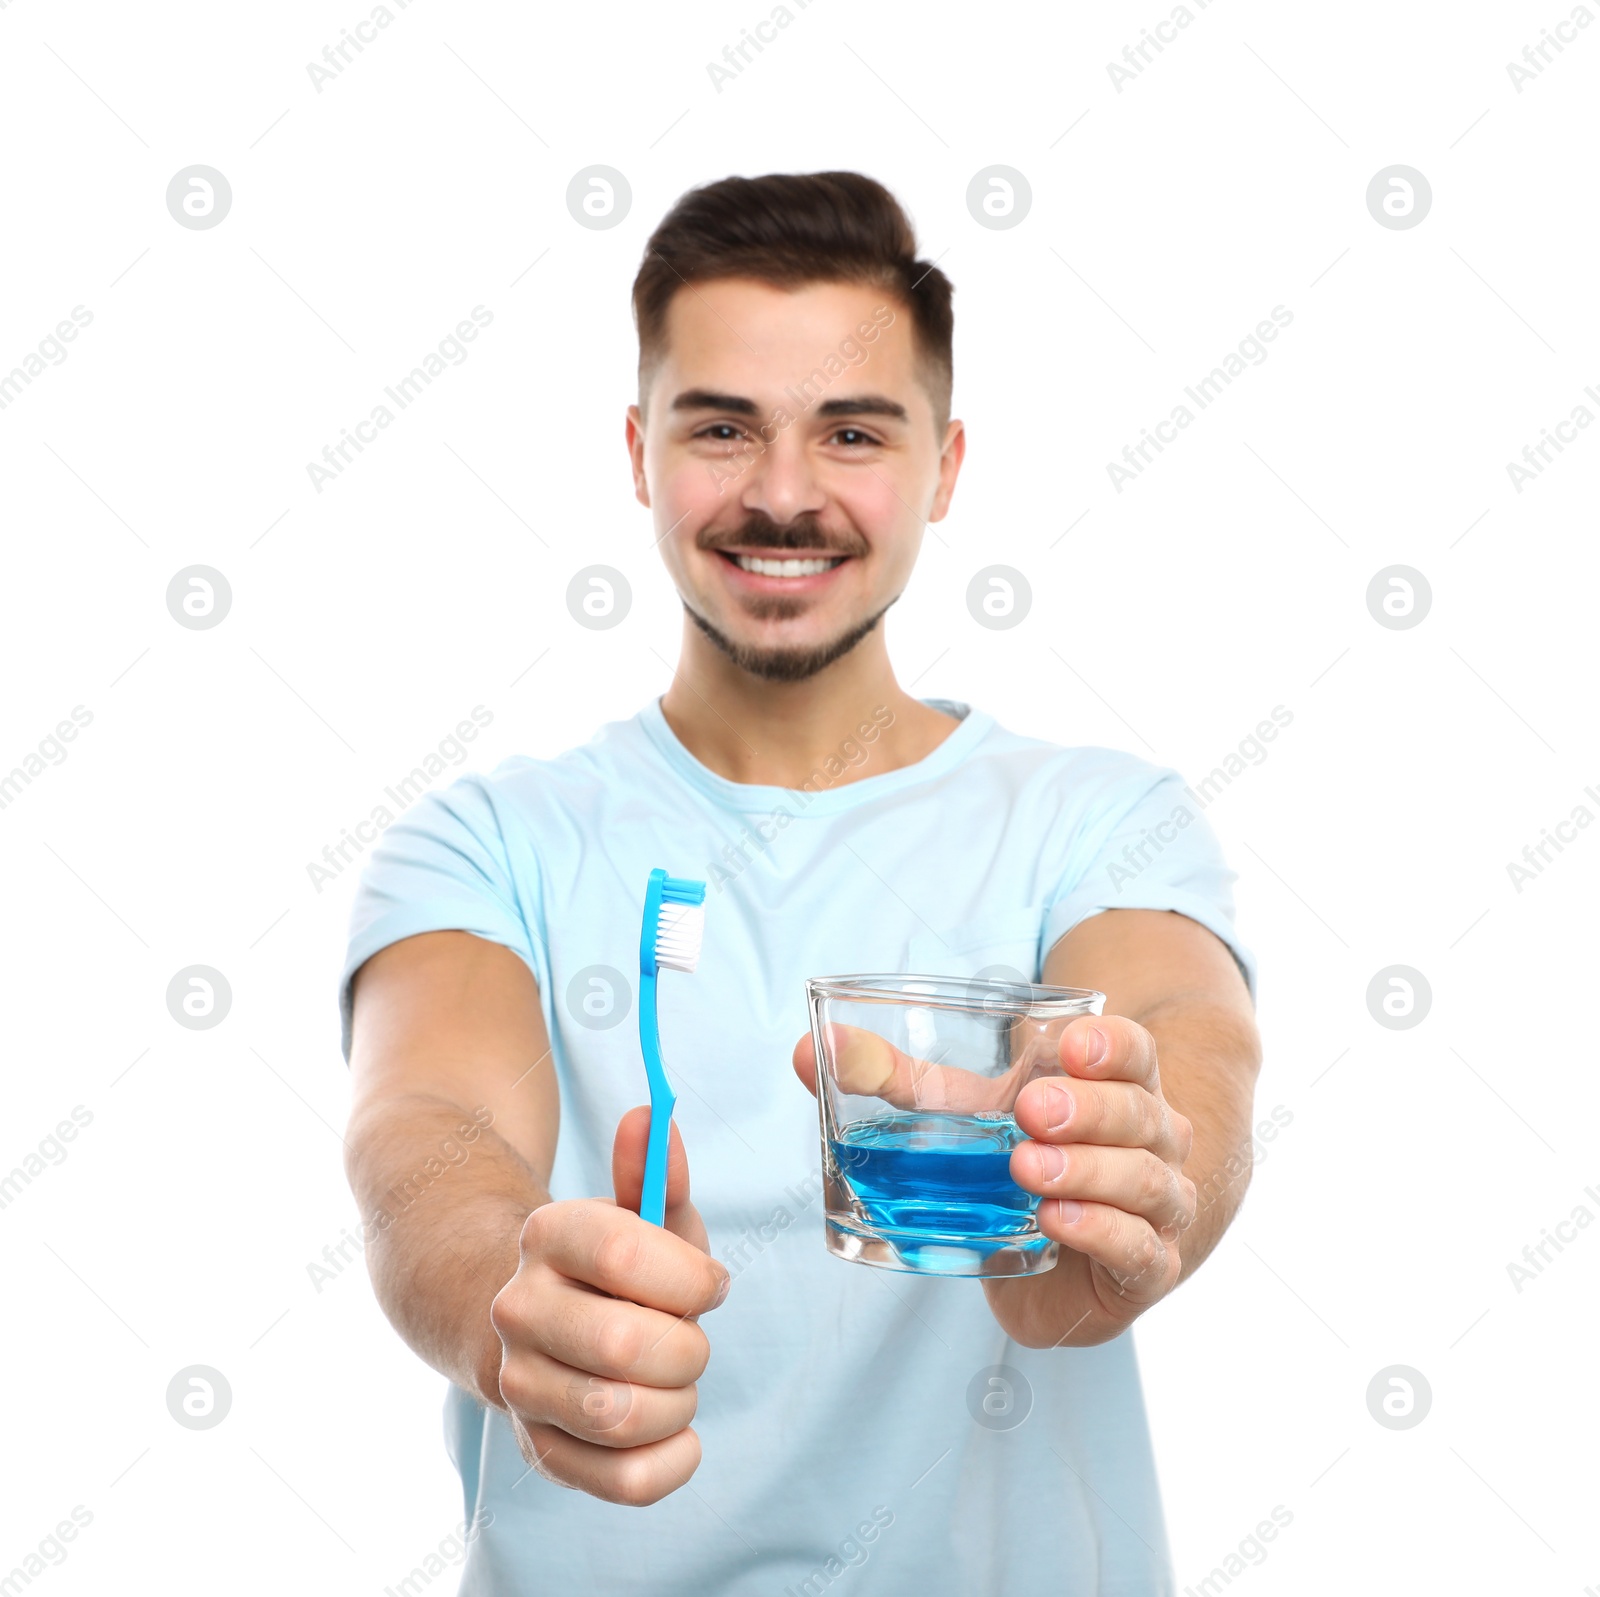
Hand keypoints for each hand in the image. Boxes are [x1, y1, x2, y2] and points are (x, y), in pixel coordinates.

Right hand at [488, 1108, 729, 1505]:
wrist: (539, 1324)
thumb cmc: (617, 1266)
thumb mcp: (643, 1212)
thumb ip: (657, 1170)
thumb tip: (650, 1116)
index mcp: (547, 1235)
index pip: (625, 1252)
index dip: (690, 1276)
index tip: (710, 1285)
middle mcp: (518, 1309)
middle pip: (628, 1344)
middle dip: (689, 1346)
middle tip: (691, 1338)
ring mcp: (520, 1384)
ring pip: (622, 1415)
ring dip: (680, 1402)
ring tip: (675, 1382)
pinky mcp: (538, 1451)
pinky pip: (624, 1481)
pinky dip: (672, 1462)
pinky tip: (674, 1431)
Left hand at [791, 1015, 1195, 1344]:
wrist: (1075, 1260)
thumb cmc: (1025, 1158)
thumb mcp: (962, 1109)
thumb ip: (892, 1077)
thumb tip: (811, 1047)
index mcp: (1114, 1083)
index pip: (1132, 1051)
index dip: (1109, 1044)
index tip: (1068, 1045)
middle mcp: (1150, 1139)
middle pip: (1138, 1111)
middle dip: (1089, 1107)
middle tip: (1031, 1110)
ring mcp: (1156, 1204)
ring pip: (1144, 1178)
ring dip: (1090, 1170)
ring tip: (1028, 1168)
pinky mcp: (1146, 1268)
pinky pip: (1140, 1247)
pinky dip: (1104, 1232)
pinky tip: (1059, 1222)